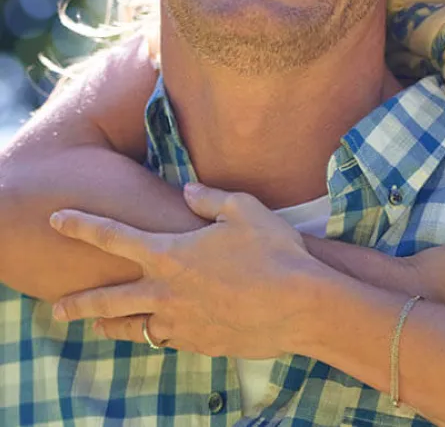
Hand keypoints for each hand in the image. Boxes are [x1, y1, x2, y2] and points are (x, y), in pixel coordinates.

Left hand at [49, 183, 326, 357]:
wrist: (298, 303)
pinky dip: (160, 333)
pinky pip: (168, 339)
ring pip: (133, 328)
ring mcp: (180, 322)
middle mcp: (165, 292)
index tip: (57, 218)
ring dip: (111, 326)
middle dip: (77, 302)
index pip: (114, 237)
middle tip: (57, 306)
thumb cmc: (273, 250)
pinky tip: (162, 330)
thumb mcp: (244, 209)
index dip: (82, 225)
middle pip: (106, 300)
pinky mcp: (198, 343)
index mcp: (170, 254)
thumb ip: (210, 199)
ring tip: (99, 326)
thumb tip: (187, 191)